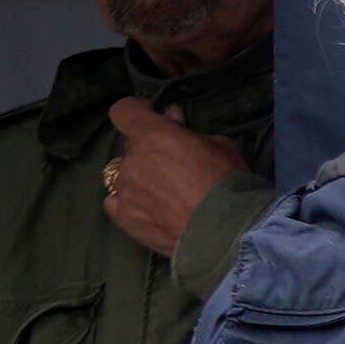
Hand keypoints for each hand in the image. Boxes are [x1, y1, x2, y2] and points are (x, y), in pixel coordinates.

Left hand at [99, 95, 242, 261]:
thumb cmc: (228, 182)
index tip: (154, 117)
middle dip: (148, 149)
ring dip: (141, 178)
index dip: (138, 111)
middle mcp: (130, 160)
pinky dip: (129, 201)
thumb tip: (171, 120)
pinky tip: (148, 209)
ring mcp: (124, 191)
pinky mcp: (124, 219)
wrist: (227, 233)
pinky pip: (116, 202)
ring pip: (125, 176)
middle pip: (129, 146)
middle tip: (174, 163)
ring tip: (166, 194)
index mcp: (151, 135)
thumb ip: (188, 132)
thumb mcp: (219, 145)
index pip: (123, 110)